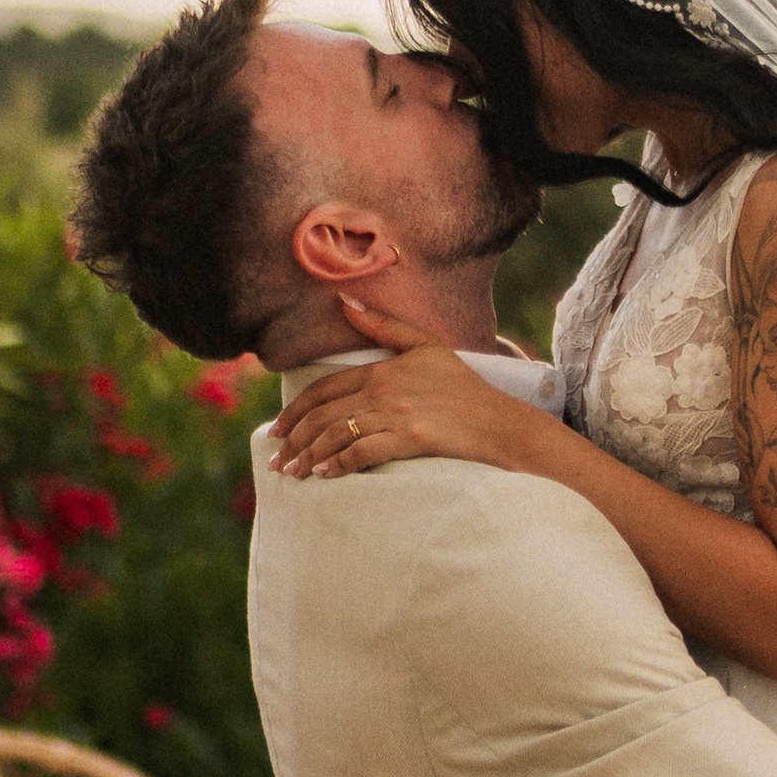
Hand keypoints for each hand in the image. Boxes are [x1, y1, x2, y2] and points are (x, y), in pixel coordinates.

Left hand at [270, 301, 549, 481]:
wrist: (498, 422)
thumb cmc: (463, 386)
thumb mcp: (426, 346)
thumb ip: (384, 326)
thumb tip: (343, 301)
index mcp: (381, 370)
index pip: (324, 390)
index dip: (295, 411)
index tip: (278, 430)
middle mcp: (383, 390)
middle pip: (323, 415)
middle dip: (293, 440)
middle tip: (277, 461)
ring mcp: (395, 414)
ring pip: (336, 435)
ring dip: (308, 456)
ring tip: (292, 474)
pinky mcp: (409, 438)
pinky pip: (362, 453)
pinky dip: (338, 464)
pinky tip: (325, 475)